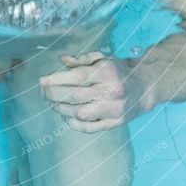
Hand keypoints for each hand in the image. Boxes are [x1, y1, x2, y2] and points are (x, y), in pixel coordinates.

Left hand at [38, 51, 152, 131]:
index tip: (42, 81)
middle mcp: (112, 91)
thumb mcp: (102, 58)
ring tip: (54, 103)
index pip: (78, 77)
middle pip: (75, 96)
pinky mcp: (115, 123)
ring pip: (80, 113)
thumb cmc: (118, 71)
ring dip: (61, 109)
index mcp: (108, 72)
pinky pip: (90, 127)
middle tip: (43, 93)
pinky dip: (74, 124)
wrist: (144, 88)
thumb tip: (62, 60)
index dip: (56, 79)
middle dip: (53, 95)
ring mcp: (114, 109)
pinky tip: (66, 116)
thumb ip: (81, 59)